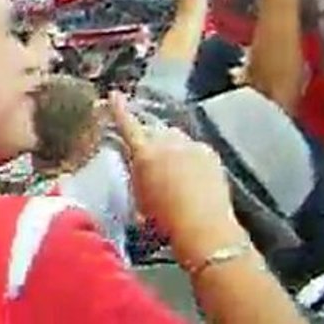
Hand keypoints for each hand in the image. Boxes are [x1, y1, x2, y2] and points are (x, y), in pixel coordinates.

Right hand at [108, 92, 247, 263]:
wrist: (204, 227)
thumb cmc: (164, 219)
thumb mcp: (138, 196)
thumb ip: (135, 172)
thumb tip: (136, 163)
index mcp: (143, 153)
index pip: (126, 125)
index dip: (118, 109)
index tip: (114, 95)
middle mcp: (167, 142)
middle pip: (154, 131)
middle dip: (151, 140)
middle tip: (153, 161)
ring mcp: (190, 145)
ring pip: (175, 137)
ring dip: (172, 147)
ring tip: (175, 171)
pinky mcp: (209, 152)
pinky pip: (195, 148)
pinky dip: (192, 157)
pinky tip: (194, 177)